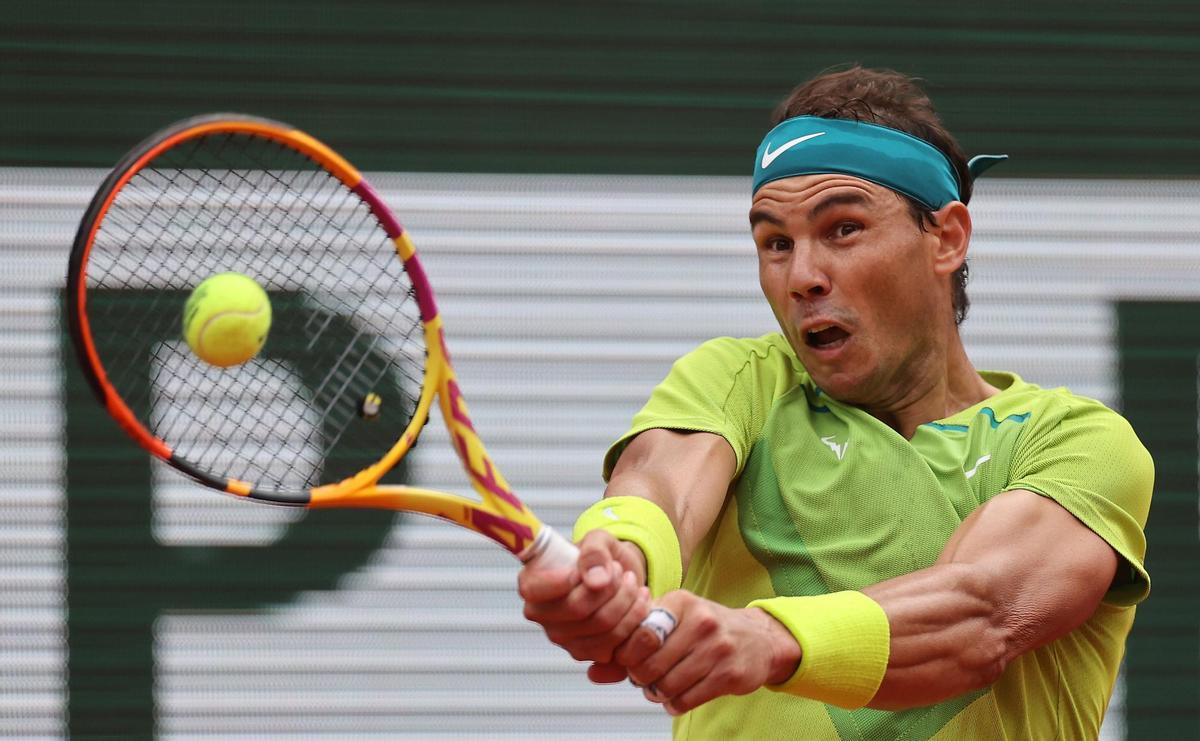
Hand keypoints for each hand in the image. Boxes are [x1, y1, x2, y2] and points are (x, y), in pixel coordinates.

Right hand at [517, 530, 651, 675]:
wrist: (620, 577)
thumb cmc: (600, 558)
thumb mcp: (598, 540)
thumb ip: (594, 552)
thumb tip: (596, 580)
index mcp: (533, 585)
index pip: (534, 590)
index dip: (563, 580)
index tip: (585, 568)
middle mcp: (542, 616)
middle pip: (577, 609)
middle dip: (609, 586)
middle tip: (620, 570)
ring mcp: (563, 639)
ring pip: (602, 626)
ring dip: (627, 600)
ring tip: (632, 582)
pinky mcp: (587, 653)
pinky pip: (616, 644)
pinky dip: (635, 619)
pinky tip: (638, 602)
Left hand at [615, 590, 800, 715]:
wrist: (758, 639)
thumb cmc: (705, 629)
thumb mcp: (673, 622)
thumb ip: (633, 642)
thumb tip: (594, 671)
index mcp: (681, 602)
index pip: (639, 634)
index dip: (626, 655)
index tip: (629, 660)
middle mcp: (701, 621)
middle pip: (650, 663)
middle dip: (640, 677)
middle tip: (643, 678)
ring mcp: (718, 648)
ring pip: (667, 684)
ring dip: (656, 693)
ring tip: (660, 687)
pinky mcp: (730, 674)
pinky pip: (687, 699)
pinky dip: (674, 703)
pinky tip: (677, 696)